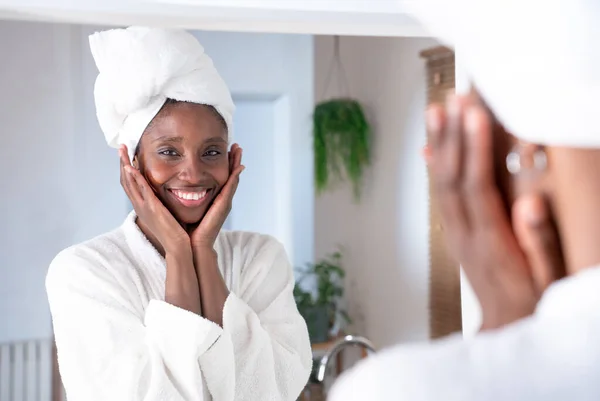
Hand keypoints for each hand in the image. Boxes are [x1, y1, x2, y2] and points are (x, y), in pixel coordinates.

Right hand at [119, 145, 189, 253]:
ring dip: (125, 166)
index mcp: (143, 206)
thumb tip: (168, 192)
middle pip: (126, 181)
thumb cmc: (175, 232)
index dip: (127, 169)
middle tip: (121, 147)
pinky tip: (131, 168)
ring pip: (130, 183)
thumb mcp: (166, 213)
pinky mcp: (152, 209)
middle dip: (122, 163)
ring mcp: (144, 207)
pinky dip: (135, 179)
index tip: (127, 155)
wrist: (178, 247)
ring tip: (123, 151)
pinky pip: (141, 191)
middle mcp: (140, 206)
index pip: (131, 184)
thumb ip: (163, 203)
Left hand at [190, 143, 243, 249]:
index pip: (222, 177)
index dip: (225, 164)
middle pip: (231, 175)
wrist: (193, 245)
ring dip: (237, 164)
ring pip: (233, 179)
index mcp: (214, 199)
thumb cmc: (188, 229)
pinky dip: (235, 176)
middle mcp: (222, 200)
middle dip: (234, 160)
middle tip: (237, 145)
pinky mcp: (223, 206)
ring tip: (239, 150)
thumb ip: (184, 197)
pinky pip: (231, 188)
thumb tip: (174, 186)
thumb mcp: (185, 208)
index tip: (226, 149)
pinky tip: (238, 167)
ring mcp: (224, 203)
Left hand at [424, 95, 564, 329]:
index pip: (477, 186)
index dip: (473, 149)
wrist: (504, 326)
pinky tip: (430, 148)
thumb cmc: (530, 302)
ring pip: (441, 183)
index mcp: (490, 240)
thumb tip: (529, 205)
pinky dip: (435, 168)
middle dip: (452, 135)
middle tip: (453, 99)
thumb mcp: (548, 280)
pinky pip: (440, 195)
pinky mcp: (454, 233)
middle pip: (452, 178)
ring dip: (439, 145)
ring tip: (436, 111)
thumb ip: (540, 243)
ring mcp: (456, 232)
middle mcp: (466, 233)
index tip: (474, 116)